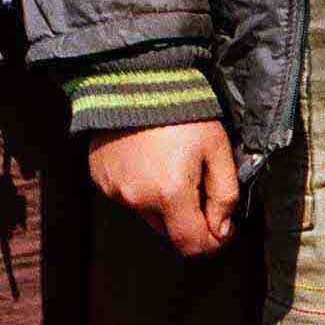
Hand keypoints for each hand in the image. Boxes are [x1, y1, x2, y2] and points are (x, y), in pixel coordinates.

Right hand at [87, 119, 243, 250]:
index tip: (222, 226)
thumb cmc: (183, 111)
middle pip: (169, 230)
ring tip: (169, 163)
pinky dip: (140, 185)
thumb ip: (224, 194)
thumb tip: (221, 230)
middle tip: (196, 182)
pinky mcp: (100, 178)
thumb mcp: (217, 148)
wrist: (136, 79)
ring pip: (146, 213)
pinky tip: (147, 158)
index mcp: (169, 194)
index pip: (192, 245)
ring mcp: (114, 190)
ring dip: (162, 201)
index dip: (211, 241)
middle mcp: (137, 199)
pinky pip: (126, 195)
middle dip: (187, 216)